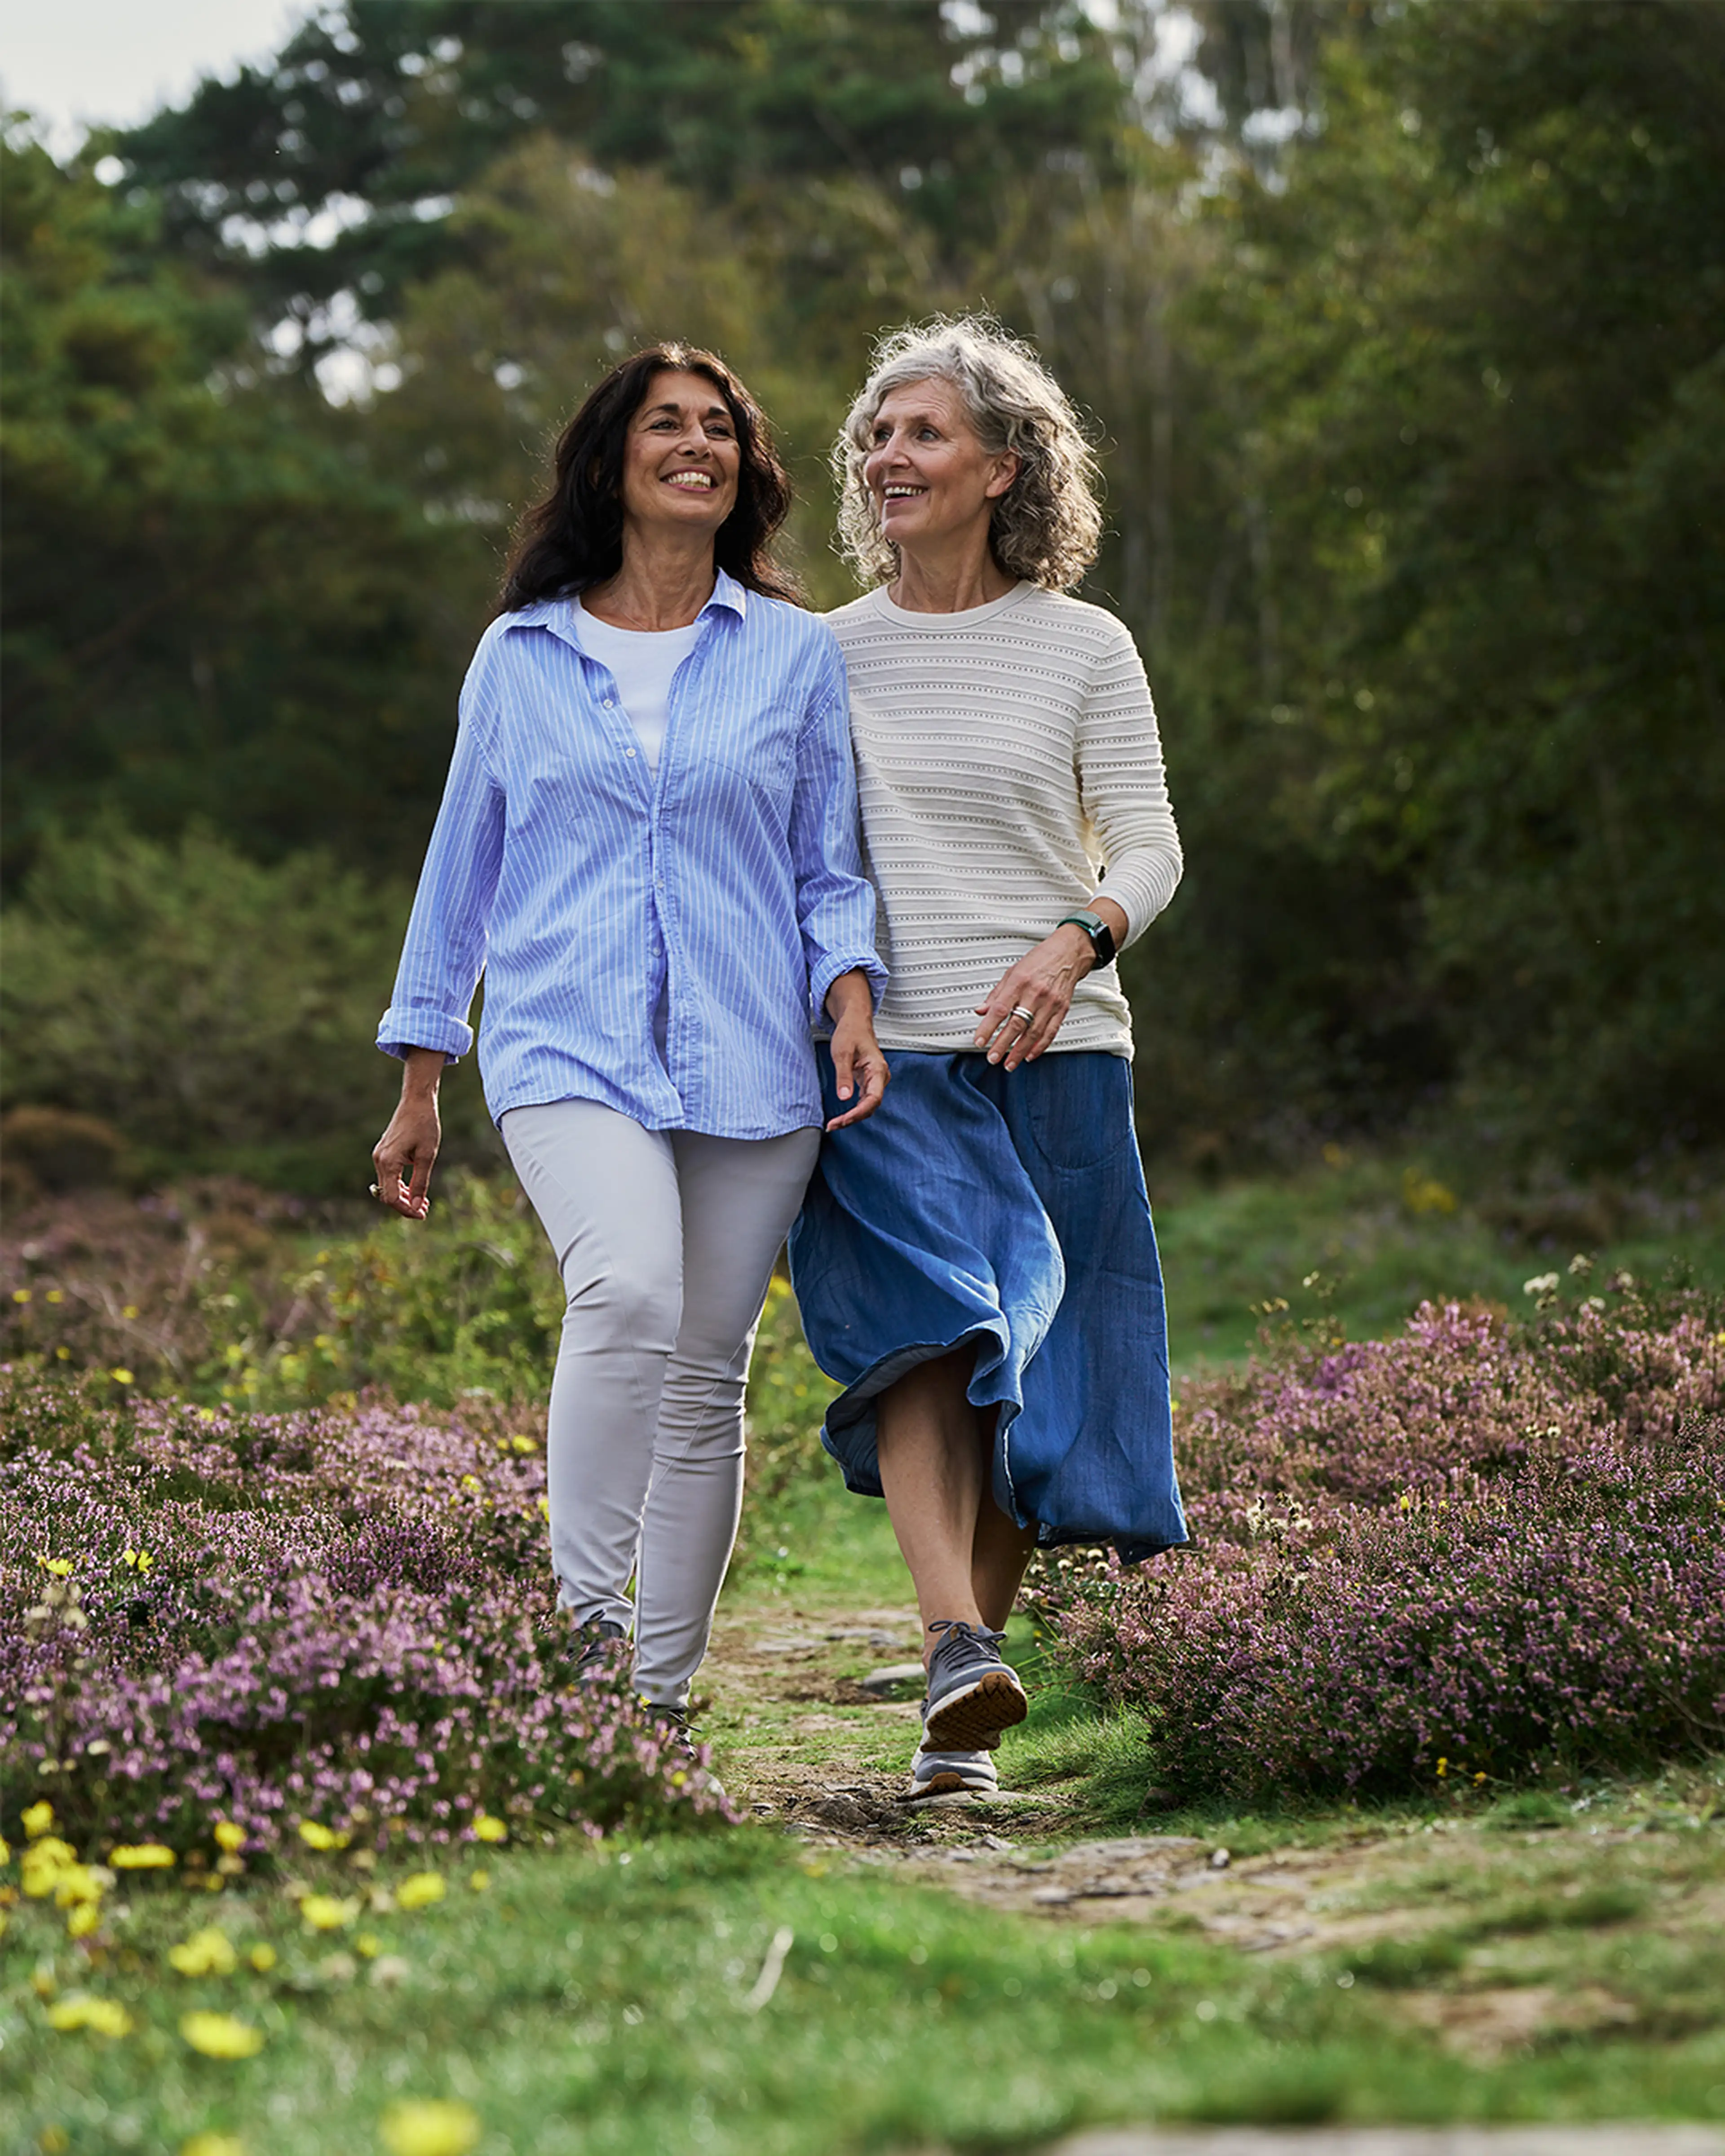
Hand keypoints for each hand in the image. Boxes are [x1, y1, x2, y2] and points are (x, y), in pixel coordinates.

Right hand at [371, 1049, 444, 1216]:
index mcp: (388, 1162)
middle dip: (405, 1205)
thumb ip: (421, 1182)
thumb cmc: (424, 1126)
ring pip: (387, 1186)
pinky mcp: (383, 1153)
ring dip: (403, 1196)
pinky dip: (400, 1185)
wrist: (416, 1102)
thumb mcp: (427, 1156)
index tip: (423, 1214)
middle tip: (425, 1211)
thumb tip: (418, 1206)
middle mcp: (379, 1160)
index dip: (406, 1210)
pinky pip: (389, 1176)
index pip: (392, 1197)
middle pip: (387, 1194)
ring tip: (423, 1203)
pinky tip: (414, 1189)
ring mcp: (379, 1156)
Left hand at [824, 969, 888, 1128]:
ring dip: (852, 1117)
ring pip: (867, 1106)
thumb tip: (844, 1097)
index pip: (874, 1098)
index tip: (843, 1120)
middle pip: (870, 1106)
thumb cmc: (851, 1032)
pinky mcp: (868, 1082)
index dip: (859, 1112)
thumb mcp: (842, 1052)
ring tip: (834, 1124)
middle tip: (833, 1125)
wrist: (855, 1022)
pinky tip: (842, 1116)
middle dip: (853, 1118)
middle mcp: (880, 1077)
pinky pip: (863, 1101)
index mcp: (878, 1069)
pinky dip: (853, 1110)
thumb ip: (844, 1075)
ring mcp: (875, 1081)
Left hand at [974, 898, 1128, 1069]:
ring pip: (1033, 1033)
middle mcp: (1035, 993)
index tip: (979, 1041)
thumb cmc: (1039, 960)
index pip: (1000, 1009)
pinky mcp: (1062, 1009)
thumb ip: (996, 994)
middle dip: (1002, 1044)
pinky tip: (1029, 1055)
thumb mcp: (1012, 972)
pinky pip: (1050, 1032)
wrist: (1068, 953)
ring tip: (1009, 1064)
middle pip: (1016, 1025)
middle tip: (992, 1058)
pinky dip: (1039, 1047)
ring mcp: (1050, 1003)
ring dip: (1020, 1051)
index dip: (988, 1028)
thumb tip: (980, 1011)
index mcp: (1019, 982)